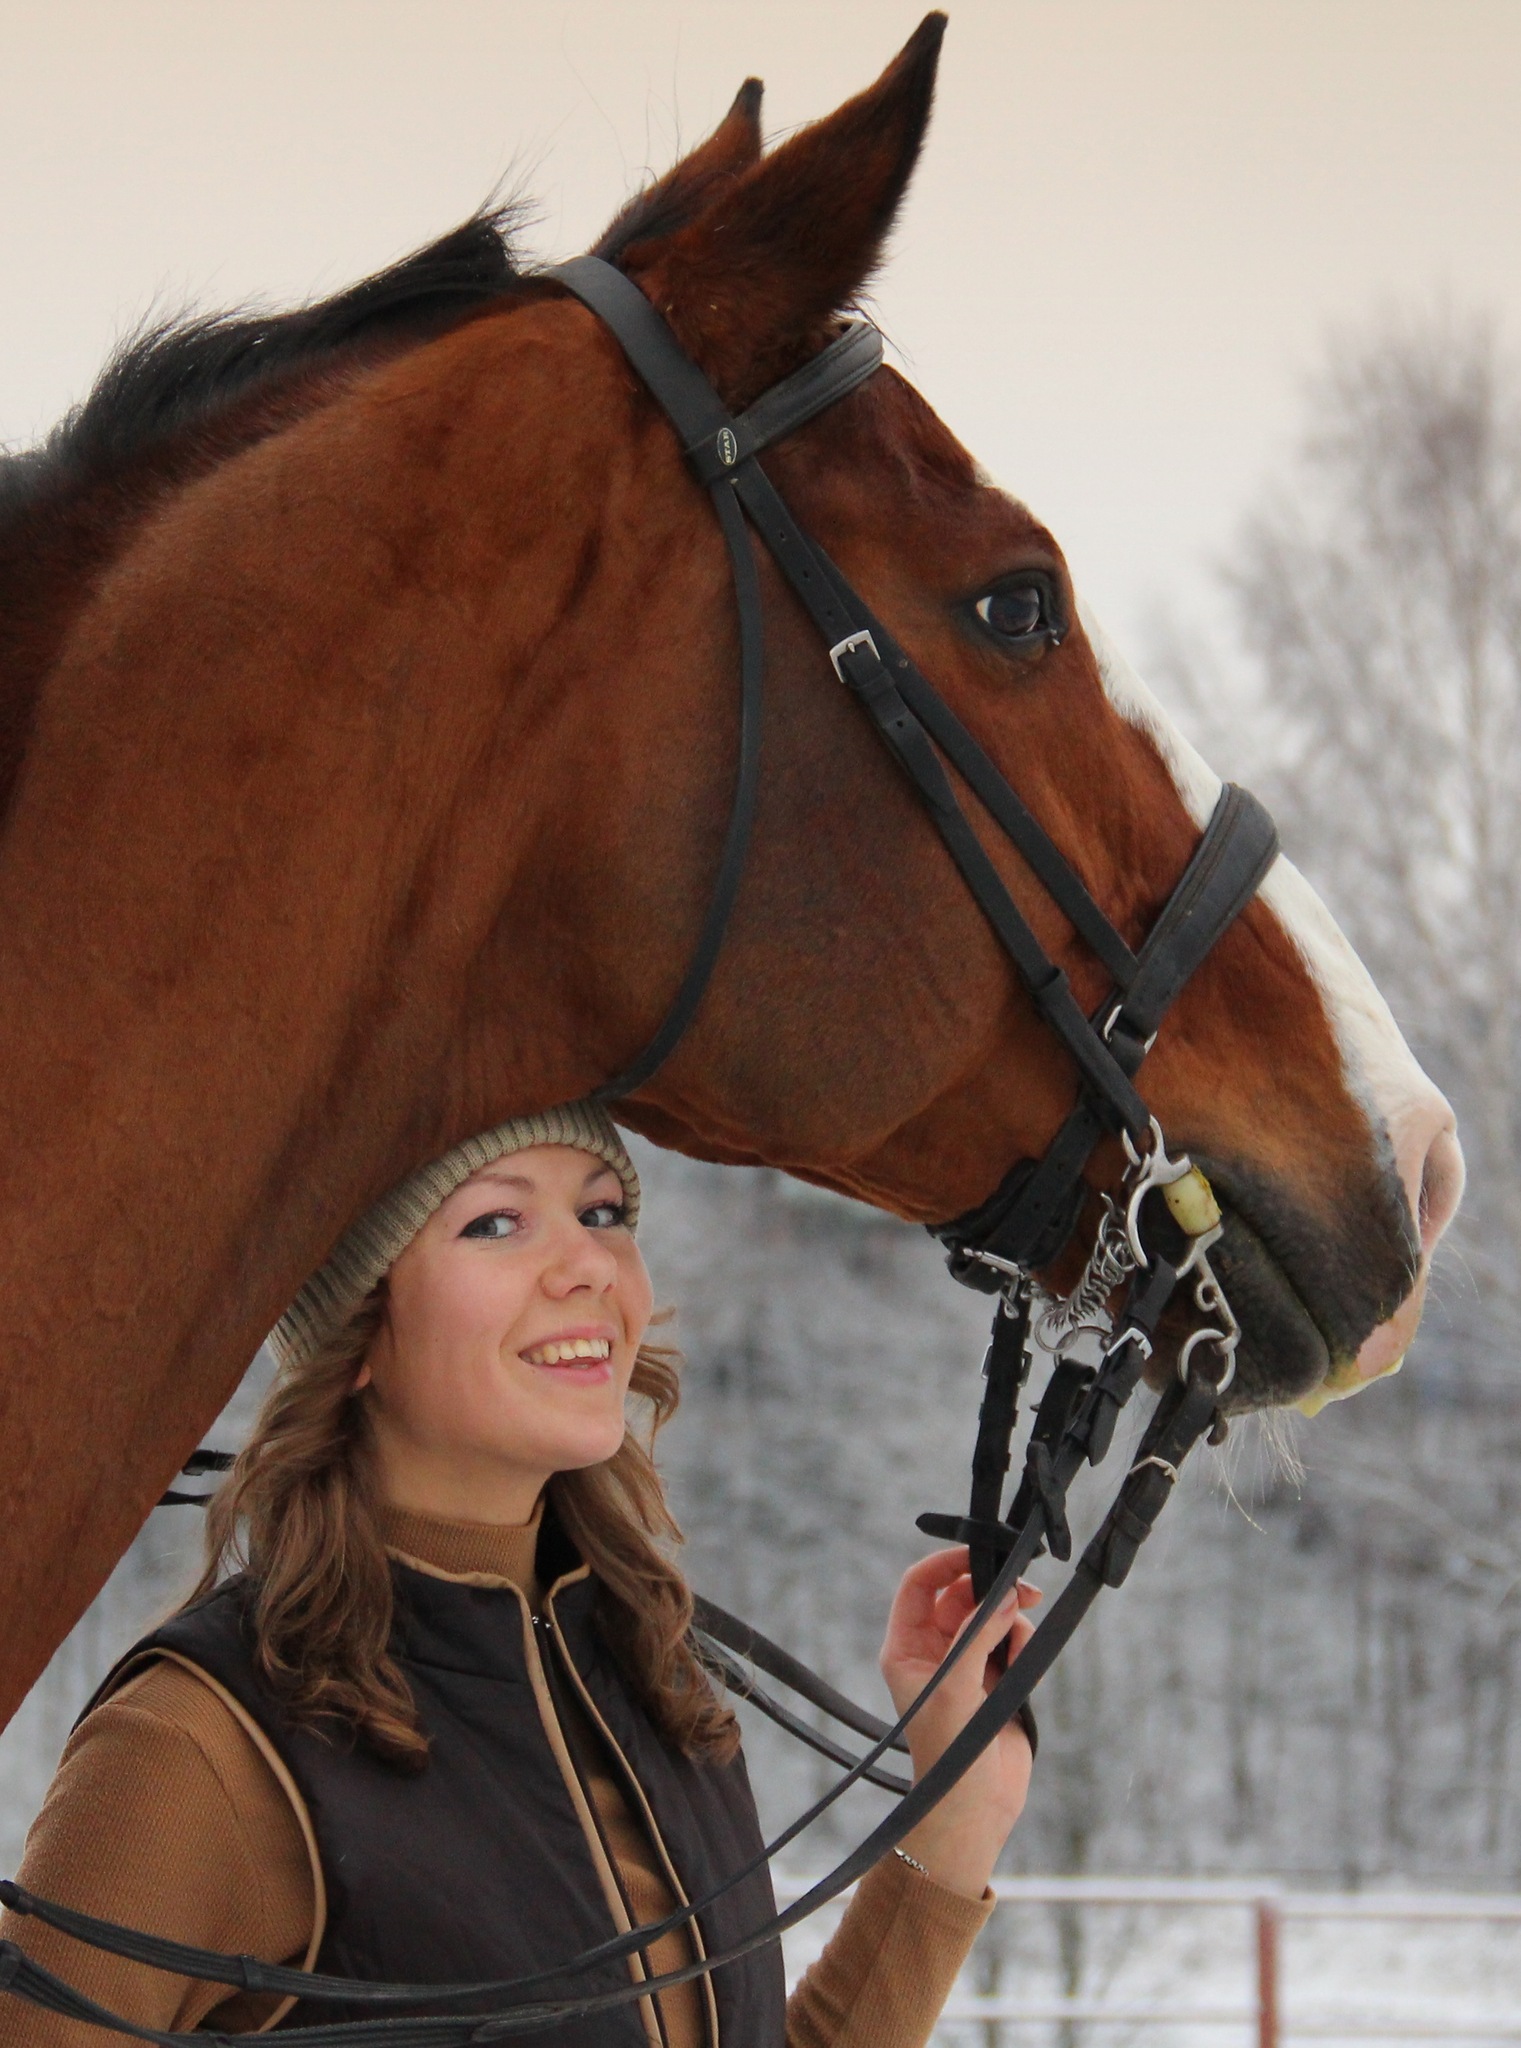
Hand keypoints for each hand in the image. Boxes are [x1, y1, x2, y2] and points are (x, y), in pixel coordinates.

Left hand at [878, 1546, 1039, 1899]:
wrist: (977, 1810)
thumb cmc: (950, 1754)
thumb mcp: (955, 1688)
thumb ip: (978, 1636)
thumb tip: (1005, 1595)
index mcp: (907, 1648)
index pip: (919, 1585)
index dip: (946, 1563)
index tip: (980, 1553)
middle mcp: (934, 1652)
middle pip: (962, 1594)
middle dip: (992, 1589)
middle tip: (1026, 1590)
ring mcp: (967, 1665)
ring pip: (992, 1615)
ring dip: (1012, 1620)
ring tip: (1023, 1642)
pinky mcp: (998, 1680)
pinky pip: (1014, 1641)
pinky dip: (1024, 1644)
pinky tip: (1027, 1665)